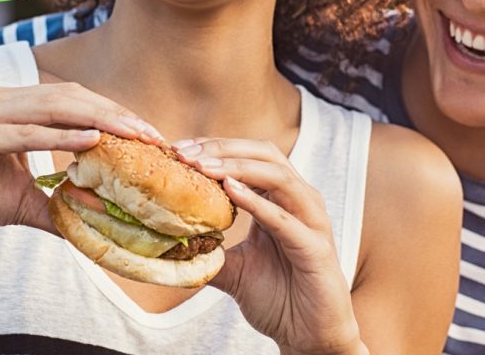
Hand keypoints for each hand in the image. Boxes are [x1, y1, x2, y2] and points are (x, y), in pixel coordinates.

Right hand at [0, 82, 162, 238]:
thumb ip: (57, 203)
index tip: (149, 134)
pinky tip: (90, 143)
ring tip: (134, 135)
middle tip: (153, 135)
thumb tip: (96, 216)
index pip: (72, 100)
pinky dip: (60, 137)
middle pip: (70, 97)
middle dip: (115, 113)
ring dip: (98, 120)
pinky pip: (25, 134)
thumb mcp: (20, 201)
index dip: (112, 112)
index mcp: (11, 106)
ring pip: (53, 108)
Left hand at [174, 138, 362, 354]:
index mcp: (281, 199)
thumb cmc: (278, 299)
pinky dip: (258, 201)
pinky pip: (285, 218)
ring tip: (202, 166)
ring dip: (237, 167)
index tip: (177, 151)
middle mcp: (300, 201)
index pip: (248, 156)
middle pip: (264, 154)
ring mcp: (312, 221)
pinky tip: (230, 190)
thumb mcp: (234, 270)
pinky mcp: (316, 248)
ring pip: (277, 176)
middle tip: (185, 152)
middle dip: (223, 148)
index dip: (214, 148)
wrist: (308, 337)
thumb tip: (168, 246)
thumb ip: (209, 253)